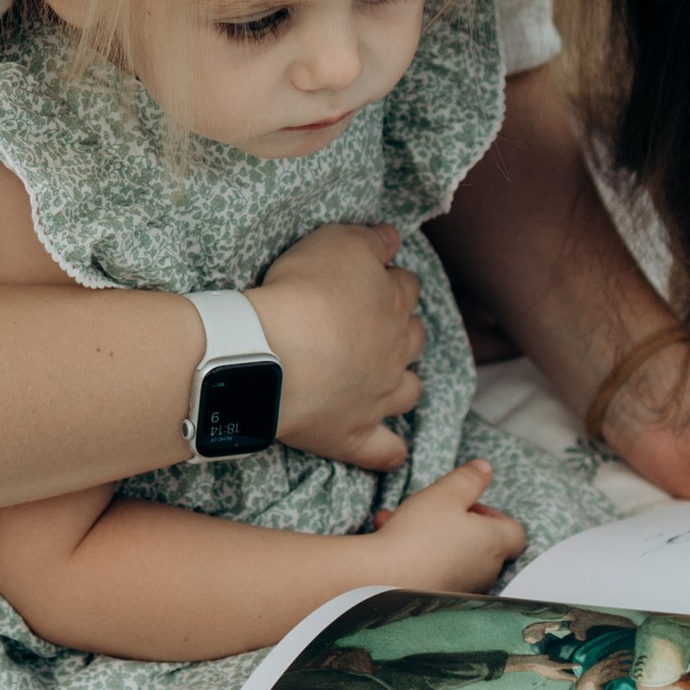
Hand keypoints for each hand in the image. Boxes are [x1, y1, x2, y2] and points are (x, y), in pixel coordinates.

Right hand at [254, 222, 425, 472]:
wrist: (275, 352)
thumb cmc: (303, 291)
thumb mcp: (337, 241)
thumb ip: (370, 238)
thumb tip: (392, 237)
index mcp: (392, 302)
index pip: (406, 285)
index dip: (390, 280)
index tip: (372, 279)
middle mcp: (395, 350)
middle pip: (413, 337)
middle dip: (403, 330)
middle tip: (373, 327)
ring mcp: (378, 395)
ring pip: (408, 391)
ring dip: (404, 384)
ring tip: (386, 381)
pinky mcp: (354, 434)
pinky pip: (383, 451)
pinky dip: (389, 452)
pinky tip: (390, 451)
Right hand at [359, 460, 525, 595]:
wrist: (384, 582)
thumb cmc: (419, 536)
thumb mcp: (445, 493)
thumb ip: (469, 479)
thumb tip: (485, 469)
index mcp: (493, 543)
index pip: (515, 532)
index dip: (495, 515)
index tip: (468, 504)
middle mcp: (484, 571)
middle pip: (483, 544)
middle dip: (459, 523)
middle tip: (435, 510)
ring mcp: (462, 589)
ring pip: (453, 555)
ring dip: (432, 536)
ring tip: (403, 520)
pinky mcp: (438, 600)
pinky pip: (434, 571)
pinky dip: (417, 555)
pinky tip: (387, 537)